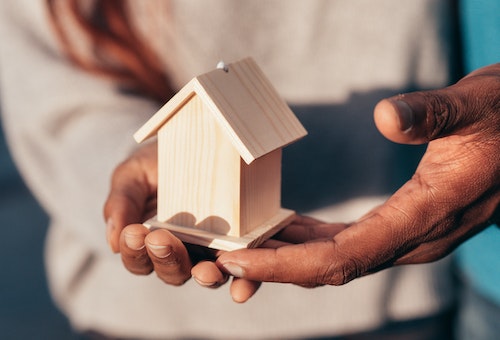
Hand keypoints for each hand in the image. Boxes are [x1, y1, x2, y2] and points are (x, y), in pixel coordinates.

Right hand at [103, 142, 260, 299]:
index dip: (134, 251)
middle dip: (166, 259)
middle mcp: (183, 253)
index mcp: (152, 243)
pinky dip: (244, 282)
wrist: (201, 141)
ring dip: (206, 276)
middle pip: (172, 272)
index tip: (134, 232)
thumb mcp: (135, 174)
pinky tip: (242, 287)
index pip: (139, 260)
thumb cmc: (160, 162)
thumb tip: (114, 242)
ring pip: (207, 275)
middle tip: (161, 239)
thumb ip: (121, 202)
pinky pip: (245, 269)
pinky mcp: (243, 245)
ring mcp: (213, 251)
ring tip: (206, 271)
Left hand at [215, 63, 499, 287]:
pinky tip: (284, 228)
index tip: (239, 258)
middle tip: (223, 258)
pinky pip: (349, 242)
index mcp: (426, 215)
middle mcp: (414, 238)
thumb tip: (385, 116)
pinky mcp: (402, 224)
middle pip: (332, 267)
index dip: (287, 264)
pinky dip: (311, 241)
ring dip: (289, 256)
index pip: (343, 257)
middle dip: (275, 267)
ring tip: (244, 244)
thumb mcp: (476, 104)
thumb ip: (434, 114)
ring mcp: (408, 235)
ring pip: (337, 259)